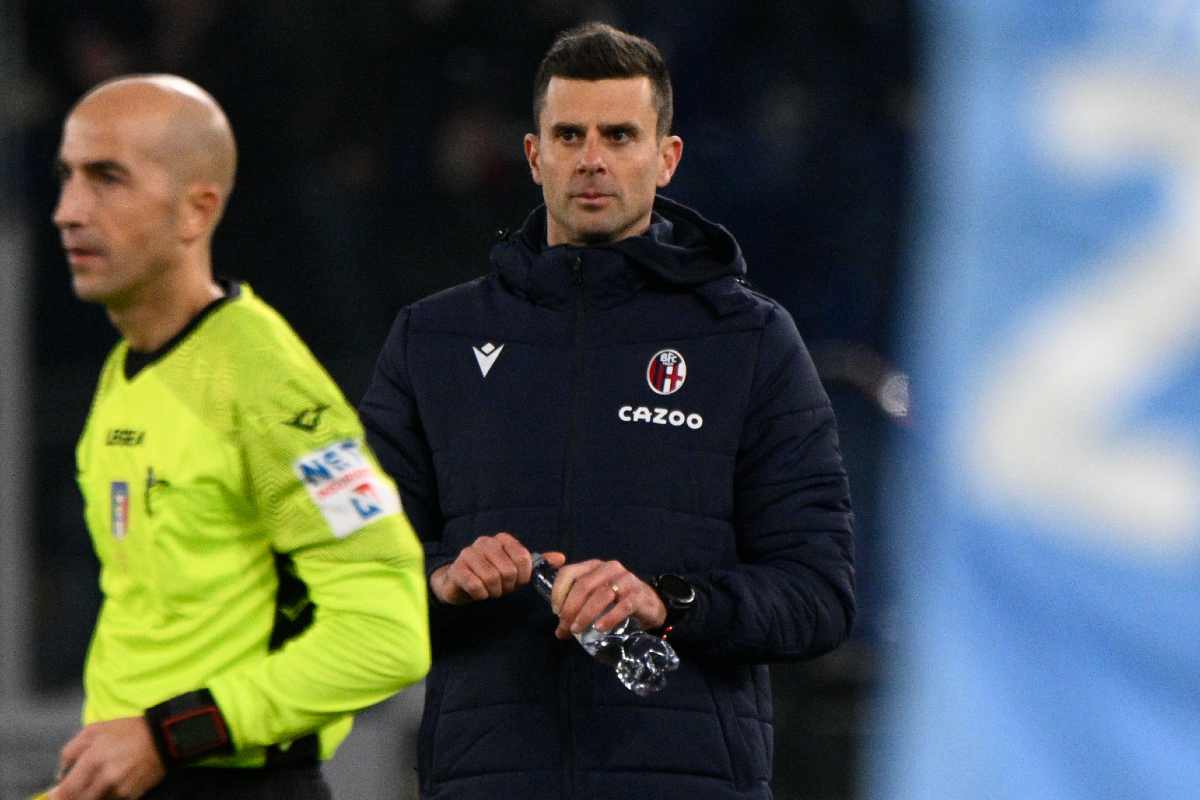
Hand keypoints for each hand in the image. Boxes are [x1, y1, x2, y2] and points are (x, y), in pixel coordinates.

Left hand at [49, 717, 164, 799]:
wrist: (163, 737)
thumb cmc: (127, 731)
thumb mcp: (95, 730)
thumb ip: (71, 750)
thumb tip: (60, 772)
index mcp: (94, 759)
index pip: (68, 790)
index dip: (57, 796)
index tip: (53, 795)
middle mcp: (106, 778)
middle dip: (75, 796)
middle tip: (76, 789)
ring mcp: (120, 789)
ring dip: (92, 796)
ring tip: (99, 782)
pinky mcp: (133, 795)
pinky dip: (108, 796)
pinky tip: (114, 783)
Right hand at [430, 532, 563, 604]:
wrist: (460, 583)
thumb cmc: (492, 575)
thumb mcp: (517, 570)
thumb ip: (537, 563)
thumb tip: (561, 558)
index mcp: (502, 539)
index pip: (523, 558)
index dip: (523, 576)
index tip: (516, 581)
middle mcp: (485, 541)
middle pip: (509, 570)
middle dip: (507, 586)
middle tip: (501, 587)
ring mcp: (469, 553)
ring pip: (492, 578)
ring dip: (494, 591)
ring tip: (490, 590)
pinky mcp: (457, 568)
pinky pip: (476, 585)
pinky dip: (481, 595)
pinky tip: (479, 593)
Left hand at [550, 559, 666, 638]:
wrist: (650, 606)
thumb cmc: (617, 601)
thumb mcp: (595, 597)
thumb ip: (576, 608)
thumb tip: (559, 631)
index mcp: (594, 566)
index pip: (569, 572)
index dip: (558, 592)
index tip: (556, 611)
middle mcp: (609, 568)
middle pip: (584, 585)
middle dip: (570, 608)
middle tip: (565, 627)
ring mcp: (626, 580)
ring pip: (601, 595)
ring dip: (585, 614)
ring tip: (577, 630)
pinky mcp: (639, 595)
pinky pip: (623, 606)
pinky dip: (609, 618)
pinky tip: (600, 628)